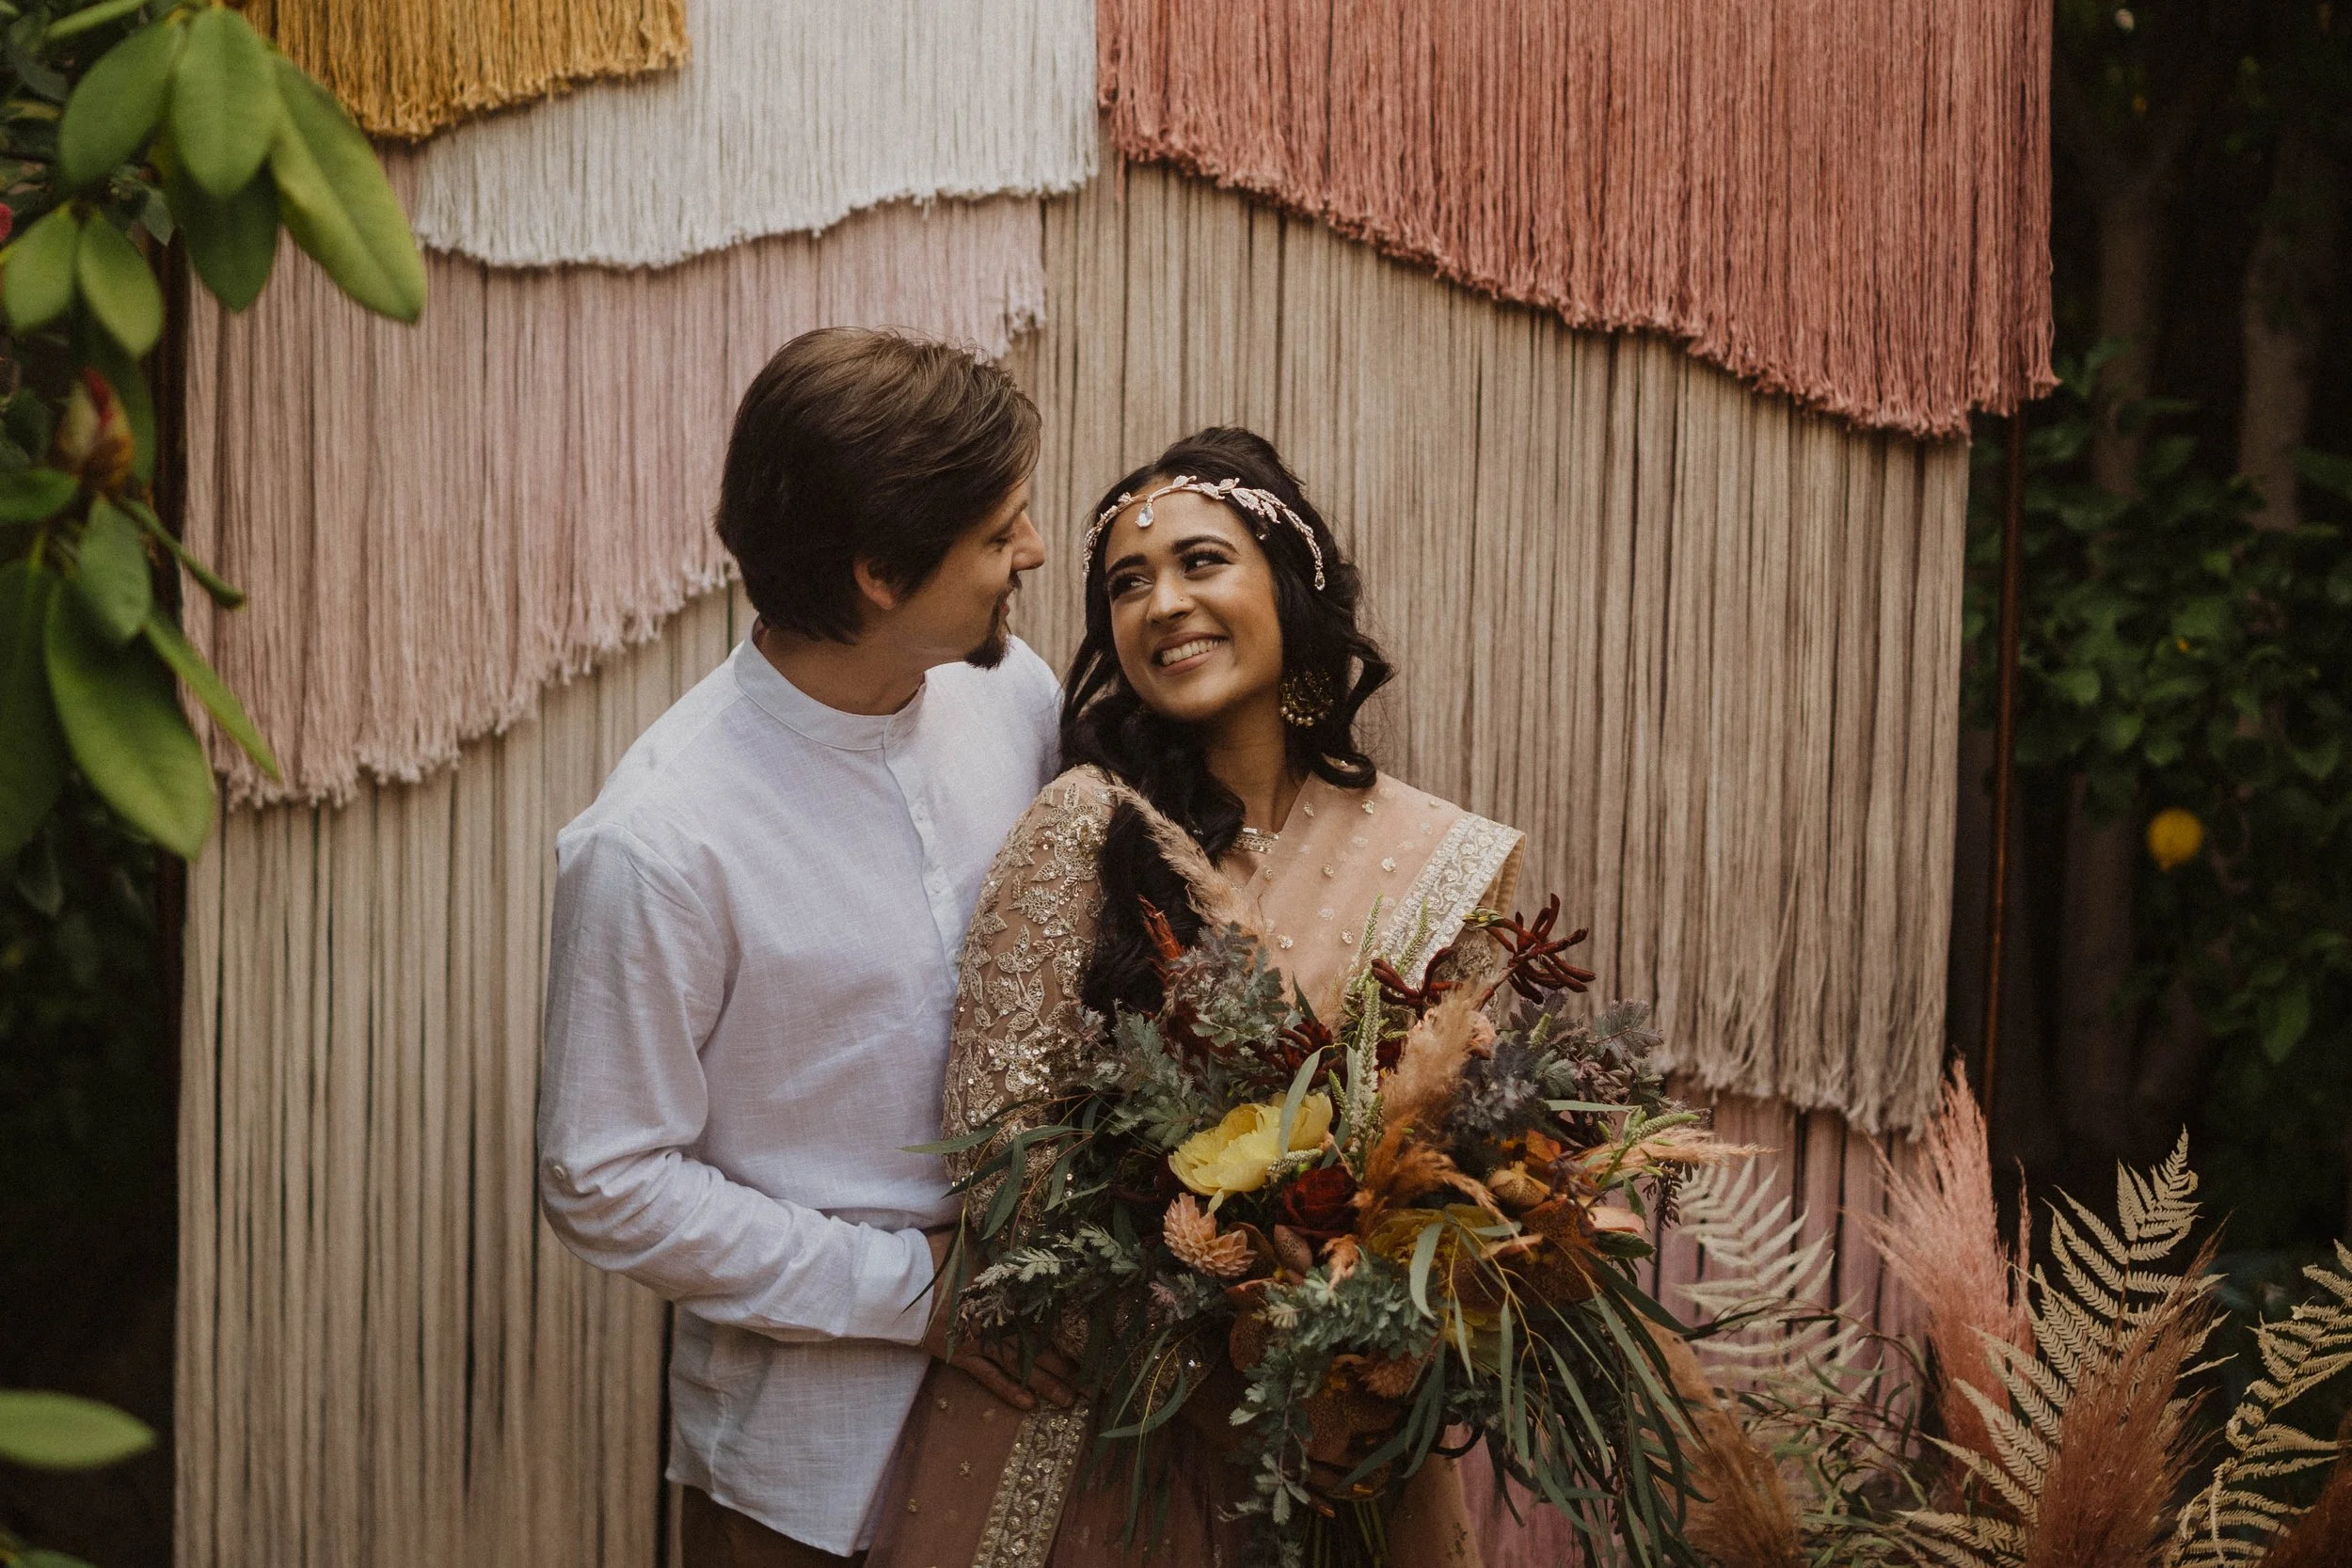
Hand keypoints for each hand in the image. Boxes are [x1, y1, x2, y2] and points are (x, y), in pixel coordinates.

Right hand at [919, 1230, 1078, 1411]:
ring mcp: (979, 1339)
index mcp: (1004, 1288)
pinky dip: (1008, 1390)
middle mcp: (998, 1317)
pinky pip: (988, 1376)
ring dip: (1045, 1382)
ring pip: (1019, 1364)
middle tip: (1089, 1380)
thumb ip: (1001, 1239)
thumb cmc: (935, 1254)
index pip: (1043, 1309)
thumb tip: (1032, 1224)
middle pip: (1037, 1342)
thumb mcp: (973, 1238)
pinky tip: (1028, 1404)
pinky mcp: (960, 1353)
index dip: (1068, 1323)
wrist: (896, 1279)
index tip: (1093, 1336)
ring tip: (1068, 1399)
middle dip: (1064, 1361)